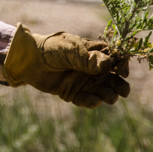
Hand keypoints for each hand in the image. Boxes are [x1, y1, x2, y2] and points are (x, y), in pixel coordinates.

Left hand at [3, 24, 129, 107]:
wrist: (28, 60)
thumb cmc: (50, 49)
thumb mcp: (69, 50)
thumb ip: (87, 58)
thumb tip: (108, 64)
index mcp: (92, 52)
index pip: (114, 58)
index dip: (121, 64)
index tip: (123, 71)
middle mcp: (91, 68)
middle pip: (112, 77)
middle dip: (119, 84)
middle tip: (124, 91)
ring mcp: (82, 81)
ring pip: (101, 90)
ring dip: (108, 94)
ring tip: (111, 97)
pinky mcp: (72, 92)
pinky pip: (86, 100)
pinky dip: (91, 102)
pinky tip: (95, 101)